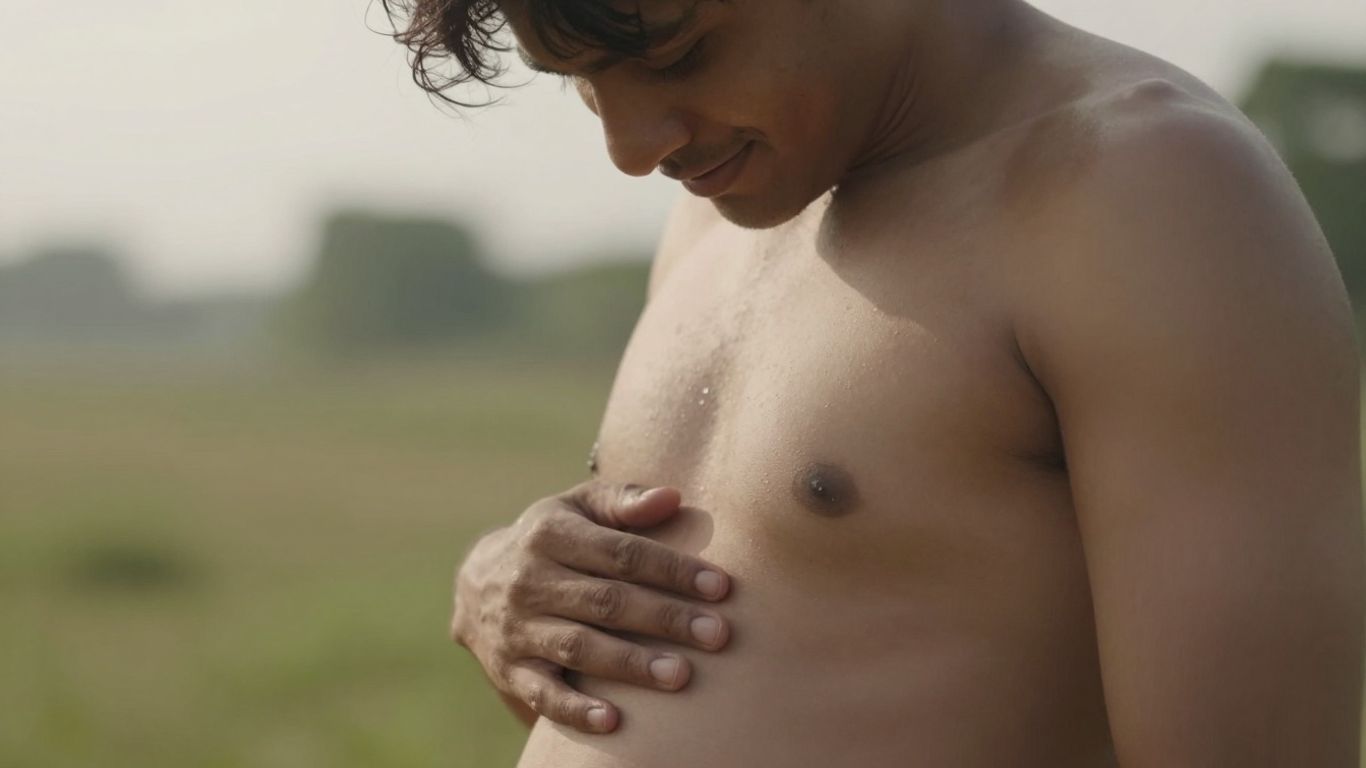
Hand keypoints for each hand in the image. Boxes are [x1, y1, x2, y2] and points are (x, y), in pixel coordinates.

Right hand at [450, 480, 731, 733]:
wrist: (473, 583)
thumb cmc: (551, 539)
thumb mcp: (577, 507)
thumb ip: (623, 500)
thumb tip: (672, 498)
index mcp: (551, 534)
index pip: (621, 552)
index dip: (672, 570)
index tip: (720, 587)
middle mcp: (531, 580)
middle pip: (607, 601)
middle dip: (665, 618)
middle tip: (718, 635)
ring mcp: (518, 627)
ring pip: (579, 647)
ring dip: (631, 664)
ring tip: (681, 675)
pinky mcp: (510, 669)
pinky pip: (542, 693)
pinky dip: (574, 710)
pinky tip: (613, 721)